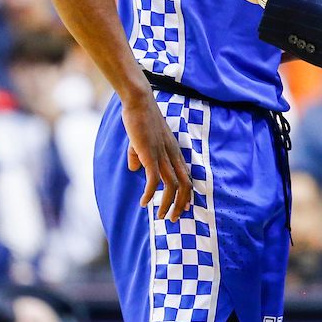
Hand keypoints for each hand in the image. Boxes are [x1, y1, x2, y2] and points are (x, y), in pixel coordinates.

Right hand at [122, 95, 193, 221]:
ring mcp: (163, 155)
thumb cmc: (141, 120)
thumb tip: (134, 170)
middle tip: (173, 219)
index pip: (187, 177)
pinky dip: (150, 194)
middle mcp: (172, 156)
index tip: (185, 209)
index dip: (187, 195)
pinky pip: (154, 180)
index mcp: (174, 153)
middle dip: (181, 205)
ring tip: (161, 216)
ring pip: (172, 186)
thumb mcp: (142, 141)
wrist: (140, 102)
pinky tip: (144, 202)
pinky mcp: (150, 155)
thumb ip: (138, 157)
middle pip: (185, 185)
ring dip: (167, 204)